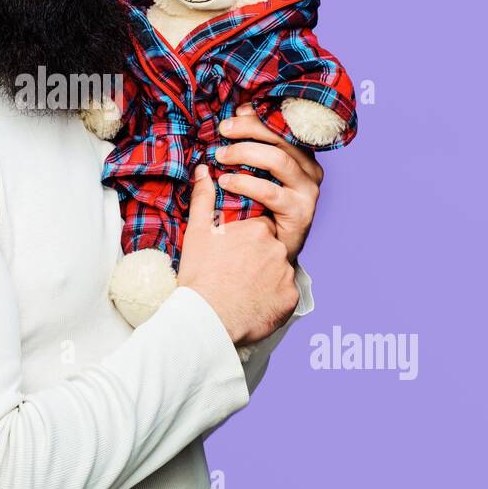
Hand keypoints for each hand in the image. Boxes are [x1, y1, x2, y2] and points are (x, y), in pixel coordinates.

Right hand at [178, 163, 298, 346]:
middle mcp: (277, 249)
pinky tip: (254, 303)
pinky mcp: (290, 298)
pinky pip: (285, 294)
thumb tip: (203, 170)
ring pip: (279, 271)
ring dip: (267, 277)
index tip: (234, 250)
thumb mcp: (197, 233)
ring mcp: (286, 275)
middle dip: (258, 257)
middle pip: (271, 248)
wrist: (206, 317)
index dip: (247, 238)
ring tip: (243, 289)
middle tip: (236, 271)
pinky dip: (273, 297)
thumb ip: (203, 199)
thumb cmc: (200, 275)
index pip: (261, 226)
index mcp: (257, 229)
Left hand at [213, 102, 324, 264]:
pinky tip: (225, 182)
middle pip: (281, 137)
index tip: (234, 114)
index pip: (283, 125)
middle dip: (249, 129)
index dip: (259, 116)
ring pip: (278, 160)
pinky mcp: (300, 212)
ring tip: (220, 156)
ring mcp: (308, 191)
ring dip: (245, 153)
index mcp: (300, 154)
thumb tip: (236, 114)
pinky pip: (271, 191)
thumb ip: (248, 146)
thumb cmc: (260, 207)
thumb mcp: (254, 172)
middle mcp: (310, 169)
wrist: (271, 251)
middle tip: (222, 131)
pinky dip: (245, 183)